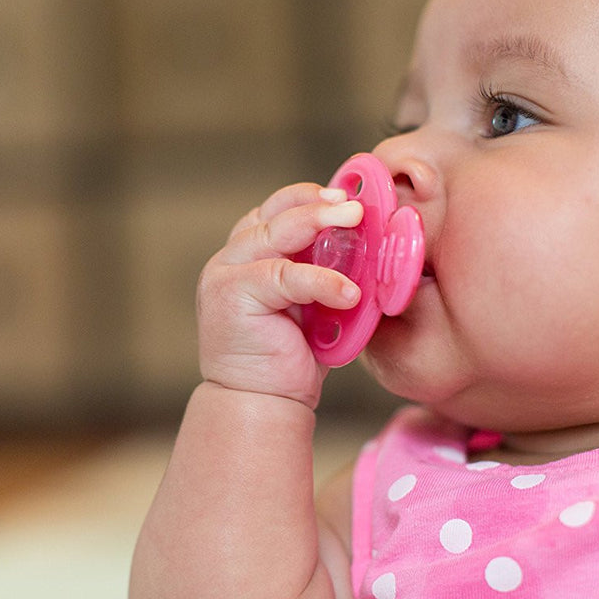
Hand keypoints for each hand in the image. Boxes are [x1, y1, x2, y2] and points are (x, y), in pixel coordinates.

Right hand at [196, 182, 362, 407]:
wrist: (262, 403)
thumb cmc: (290, 358)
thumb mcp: (314, 304)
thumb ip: (328, 272)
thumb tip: (373, 246)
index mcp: (249, 254)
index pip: (279, 210)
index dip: (312, 197)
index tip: (348, 196)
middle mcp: (231, 258)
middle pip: (275, 213)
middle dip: (318, 203)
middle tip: (355, 206)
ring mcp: (225, 274)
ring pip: (275, 233)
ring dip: (317, 222)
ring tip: (354, 221)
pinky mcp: (231, 295)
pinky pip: (284, 276)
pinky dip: (320, 280)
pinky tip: (349, 292)